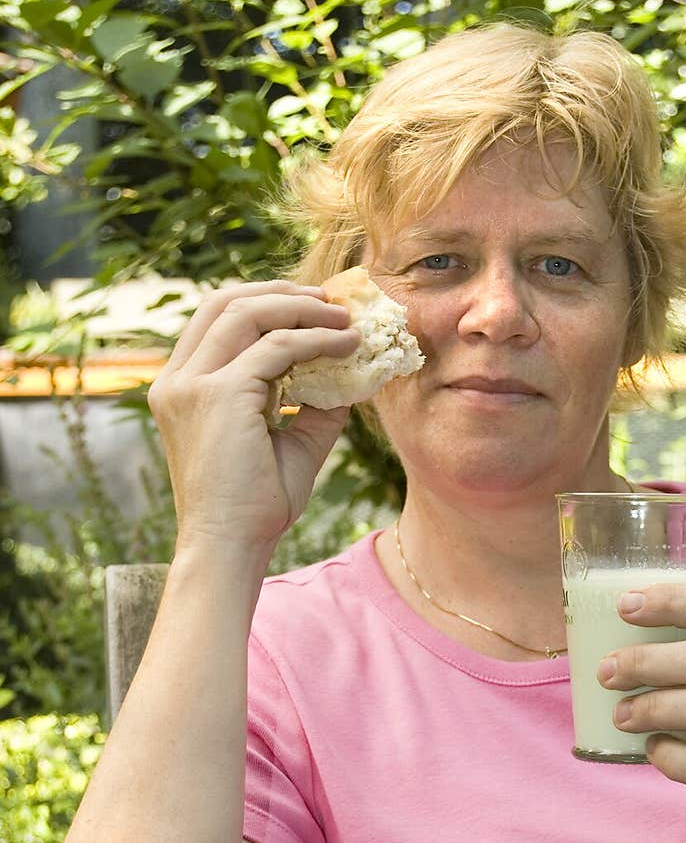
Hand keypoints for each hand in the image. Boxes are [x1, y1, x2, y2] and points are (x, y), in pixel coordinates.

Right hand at [147, 280, 360, 557]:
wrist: (230, 548)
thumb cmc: (255, 508)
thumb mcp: (289, 444)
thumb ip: (312, 405)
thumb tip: (351, 372)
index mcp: (180, 388)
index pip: (215, 321)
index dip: (263, 303)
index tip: (309, 307)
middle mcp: (177, 380)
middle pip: (224, 302)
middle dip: (280, 294)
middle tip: (329, 300)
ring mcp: (192, 384)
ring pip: (247, 313)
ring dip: (300, 309)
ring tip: (344, 319)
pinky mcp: (219, 395)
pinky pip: (275, 347)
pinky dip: (315, 340)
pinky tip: (348, 346)